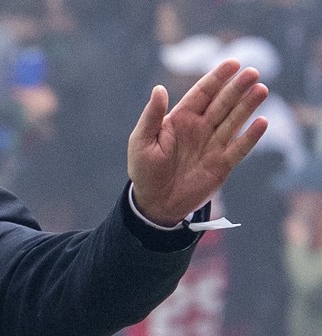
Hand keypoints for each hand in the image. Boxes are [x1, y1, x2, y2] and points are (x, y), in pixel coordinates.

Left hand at [128, 58, 268, 226]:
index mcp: (181, 119)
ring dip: (248, 106)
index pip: (202, 93)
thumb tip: (159, 89)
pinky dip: (251, 136)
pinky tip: (262, 123)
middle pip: (223, 102)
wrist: (155, 204)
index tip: (232, 64)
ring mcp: (213, 144)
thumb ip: (151, 117)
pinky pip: (240, 147)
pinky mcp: (223, 164)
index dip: (217, 78)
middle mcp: (201, 128)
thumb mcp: (141, 143)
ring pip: (234, 120)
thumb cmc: (144, 171)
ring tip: (261, 89)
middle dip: (237, 87)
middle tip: (252, 73)